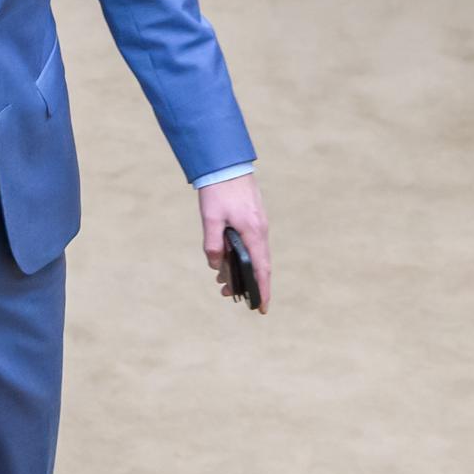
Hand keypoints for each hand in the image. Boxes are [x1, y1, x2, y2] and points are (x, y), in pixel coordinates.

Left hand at [198, 171, 271, 312]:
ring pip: (255, 254)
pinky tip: (228, 257)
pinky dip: (243, 255)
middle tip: (227, 295)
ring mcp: (260, 224)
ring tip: (221, 279)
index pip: (262, 269)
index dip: (262, 291)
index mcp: (254, 232)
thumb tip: (215, 265)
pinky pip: (253, 243)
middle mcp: (261, 230)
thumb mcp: (210, 219)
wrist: (227, 164)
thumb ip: (213, 244)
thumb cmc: (219, 190)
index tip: (262, 309)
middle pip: (260, 265)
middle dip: (247, 284)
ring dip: (242, 269)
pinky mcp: (254, 218)